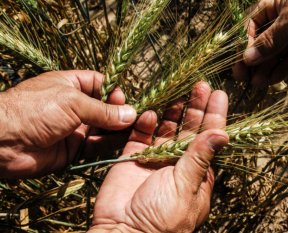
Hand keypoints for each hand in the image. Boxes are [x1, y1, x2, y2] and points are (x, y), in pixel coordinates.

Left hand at [0, 70, 135, 178]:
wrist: (2, 143)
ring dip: (120, 129)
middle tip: (139, 118)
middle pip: (105, 107)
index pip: (100, 84)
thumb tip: (131, 113)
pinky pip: (97, 146)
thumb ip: (102, 110)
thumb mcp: (71, 102)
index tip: (125, 100)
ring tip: (138, 130)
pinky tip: (126, 142)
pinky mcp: (74, 149)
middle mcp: (74, 106)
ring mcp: (74, 128)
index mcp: (70, 85)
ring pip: (103, 128)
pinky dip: (111, 144)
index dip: (114, 91)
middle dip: (121, 112)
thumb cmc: (34, 110)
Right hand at [89, 82, 228, 232]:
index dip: (215, 116)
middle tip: (201, 85)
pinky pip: (141, 135)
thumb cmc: (161, 220)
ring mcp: (155, 159)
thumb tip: (222, 134)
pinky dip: (146, 123)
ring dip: (173, 109)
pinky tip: (152, 113)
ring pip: (166, 128)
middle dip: (196, 107)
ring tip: (179, 89)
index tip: (219, 95)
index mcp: (197, 172)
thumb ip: (200, 158)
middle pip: (189, 128)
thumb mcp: (186, 188)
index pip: (209, 138)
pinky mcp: (134, 157)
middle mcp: (178, 162)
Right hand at [233, 0, 287, 86]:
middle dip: (252, 61)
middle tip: (242, 78)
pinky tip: (274, 80)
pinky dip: (282, 69)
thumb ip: (269, 41)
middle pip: (260, 43)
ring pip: (274, 53)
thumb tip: (247, 59)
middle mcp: (279, 20)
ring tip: (258, 84)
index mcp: (272, 7)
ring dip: (265, 68)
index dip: (244, 46)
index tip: (240, 63)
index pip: (250, 28)